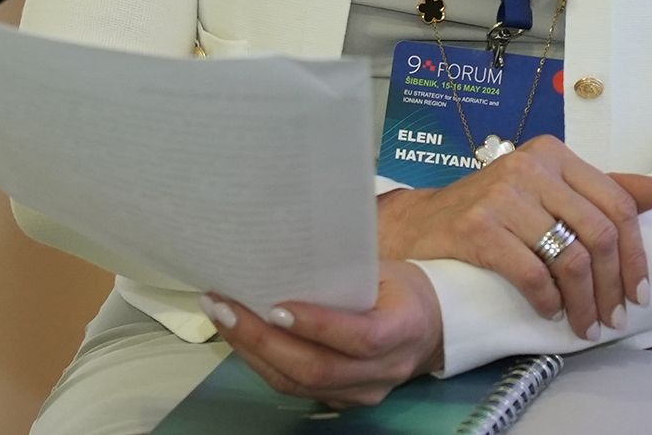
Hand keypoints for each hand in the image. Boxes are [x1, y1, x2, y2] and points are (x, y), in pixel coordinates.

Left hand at [199, 262, 443, 408]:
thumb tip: (283, 251)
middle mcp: (385, 370)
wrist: (430, 326)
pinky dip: (262, 363)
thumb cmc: (400, 287)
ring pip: (299, 384)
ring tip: (221, 317)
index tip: (276, 305)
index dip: (318, 326)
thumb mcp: (383, 270)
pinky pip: (295, 388)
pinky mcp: (343, 399)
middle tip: (225, 307)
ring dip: (252, 352)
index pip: (360, 338)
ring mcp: (363, 392)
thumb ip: (344, 272)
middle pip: (318, 369)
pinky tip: (239, 337)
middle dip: (264, 339)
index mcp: (402, 328)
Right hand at [375, 136, 651, 338]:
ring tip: (586, 326)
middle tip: (613, 319)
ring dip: (584, 303)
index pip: (616, 203)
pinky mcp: (477, 226)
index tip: (640, 293)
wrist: (419, 225)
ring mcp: (502, 194)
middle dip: (613, 286)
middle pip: (597, 233)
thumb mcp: (547, 190)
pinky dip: (548, 300)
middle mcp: (531, 165)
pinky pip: (532, 272)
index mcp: (554, 153)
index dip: (636, 254)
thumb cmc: (491, 210)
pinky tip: (551, 312)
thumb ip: (599, 190)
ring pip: (569, 257)